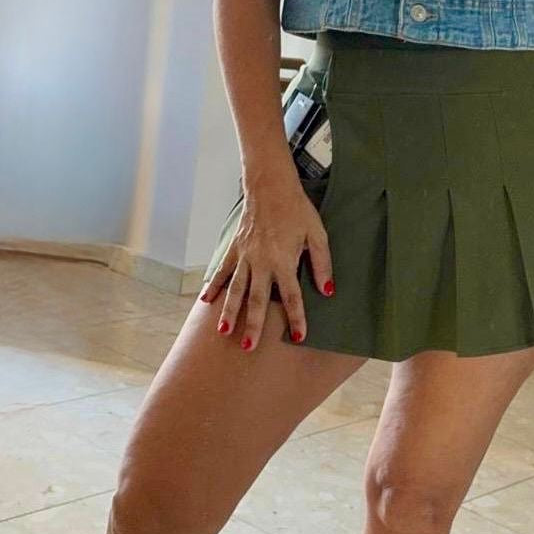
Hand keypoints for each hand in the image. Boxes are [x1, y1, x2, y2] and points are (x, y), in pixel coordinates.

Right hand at [200, 174, 334, 350]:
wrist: (270, 186)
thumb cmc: (297, 210)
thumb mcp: (317, 233)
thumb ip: (322, 263)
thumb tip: (328, 291)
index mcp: (284, 259)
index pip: (292, 296)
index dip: (296, 317)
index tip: (299, 336)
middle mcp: (262, 261)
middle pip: (258, 299)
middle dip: (254, 324)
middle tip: (249, 347)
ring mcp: (245, 256)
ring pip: (235, 289)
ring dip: (229, 311)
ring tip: (224, 332)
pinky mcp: (234, 248)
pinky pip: (222, 271)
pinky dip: (213, 286)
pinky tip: (205, 302)